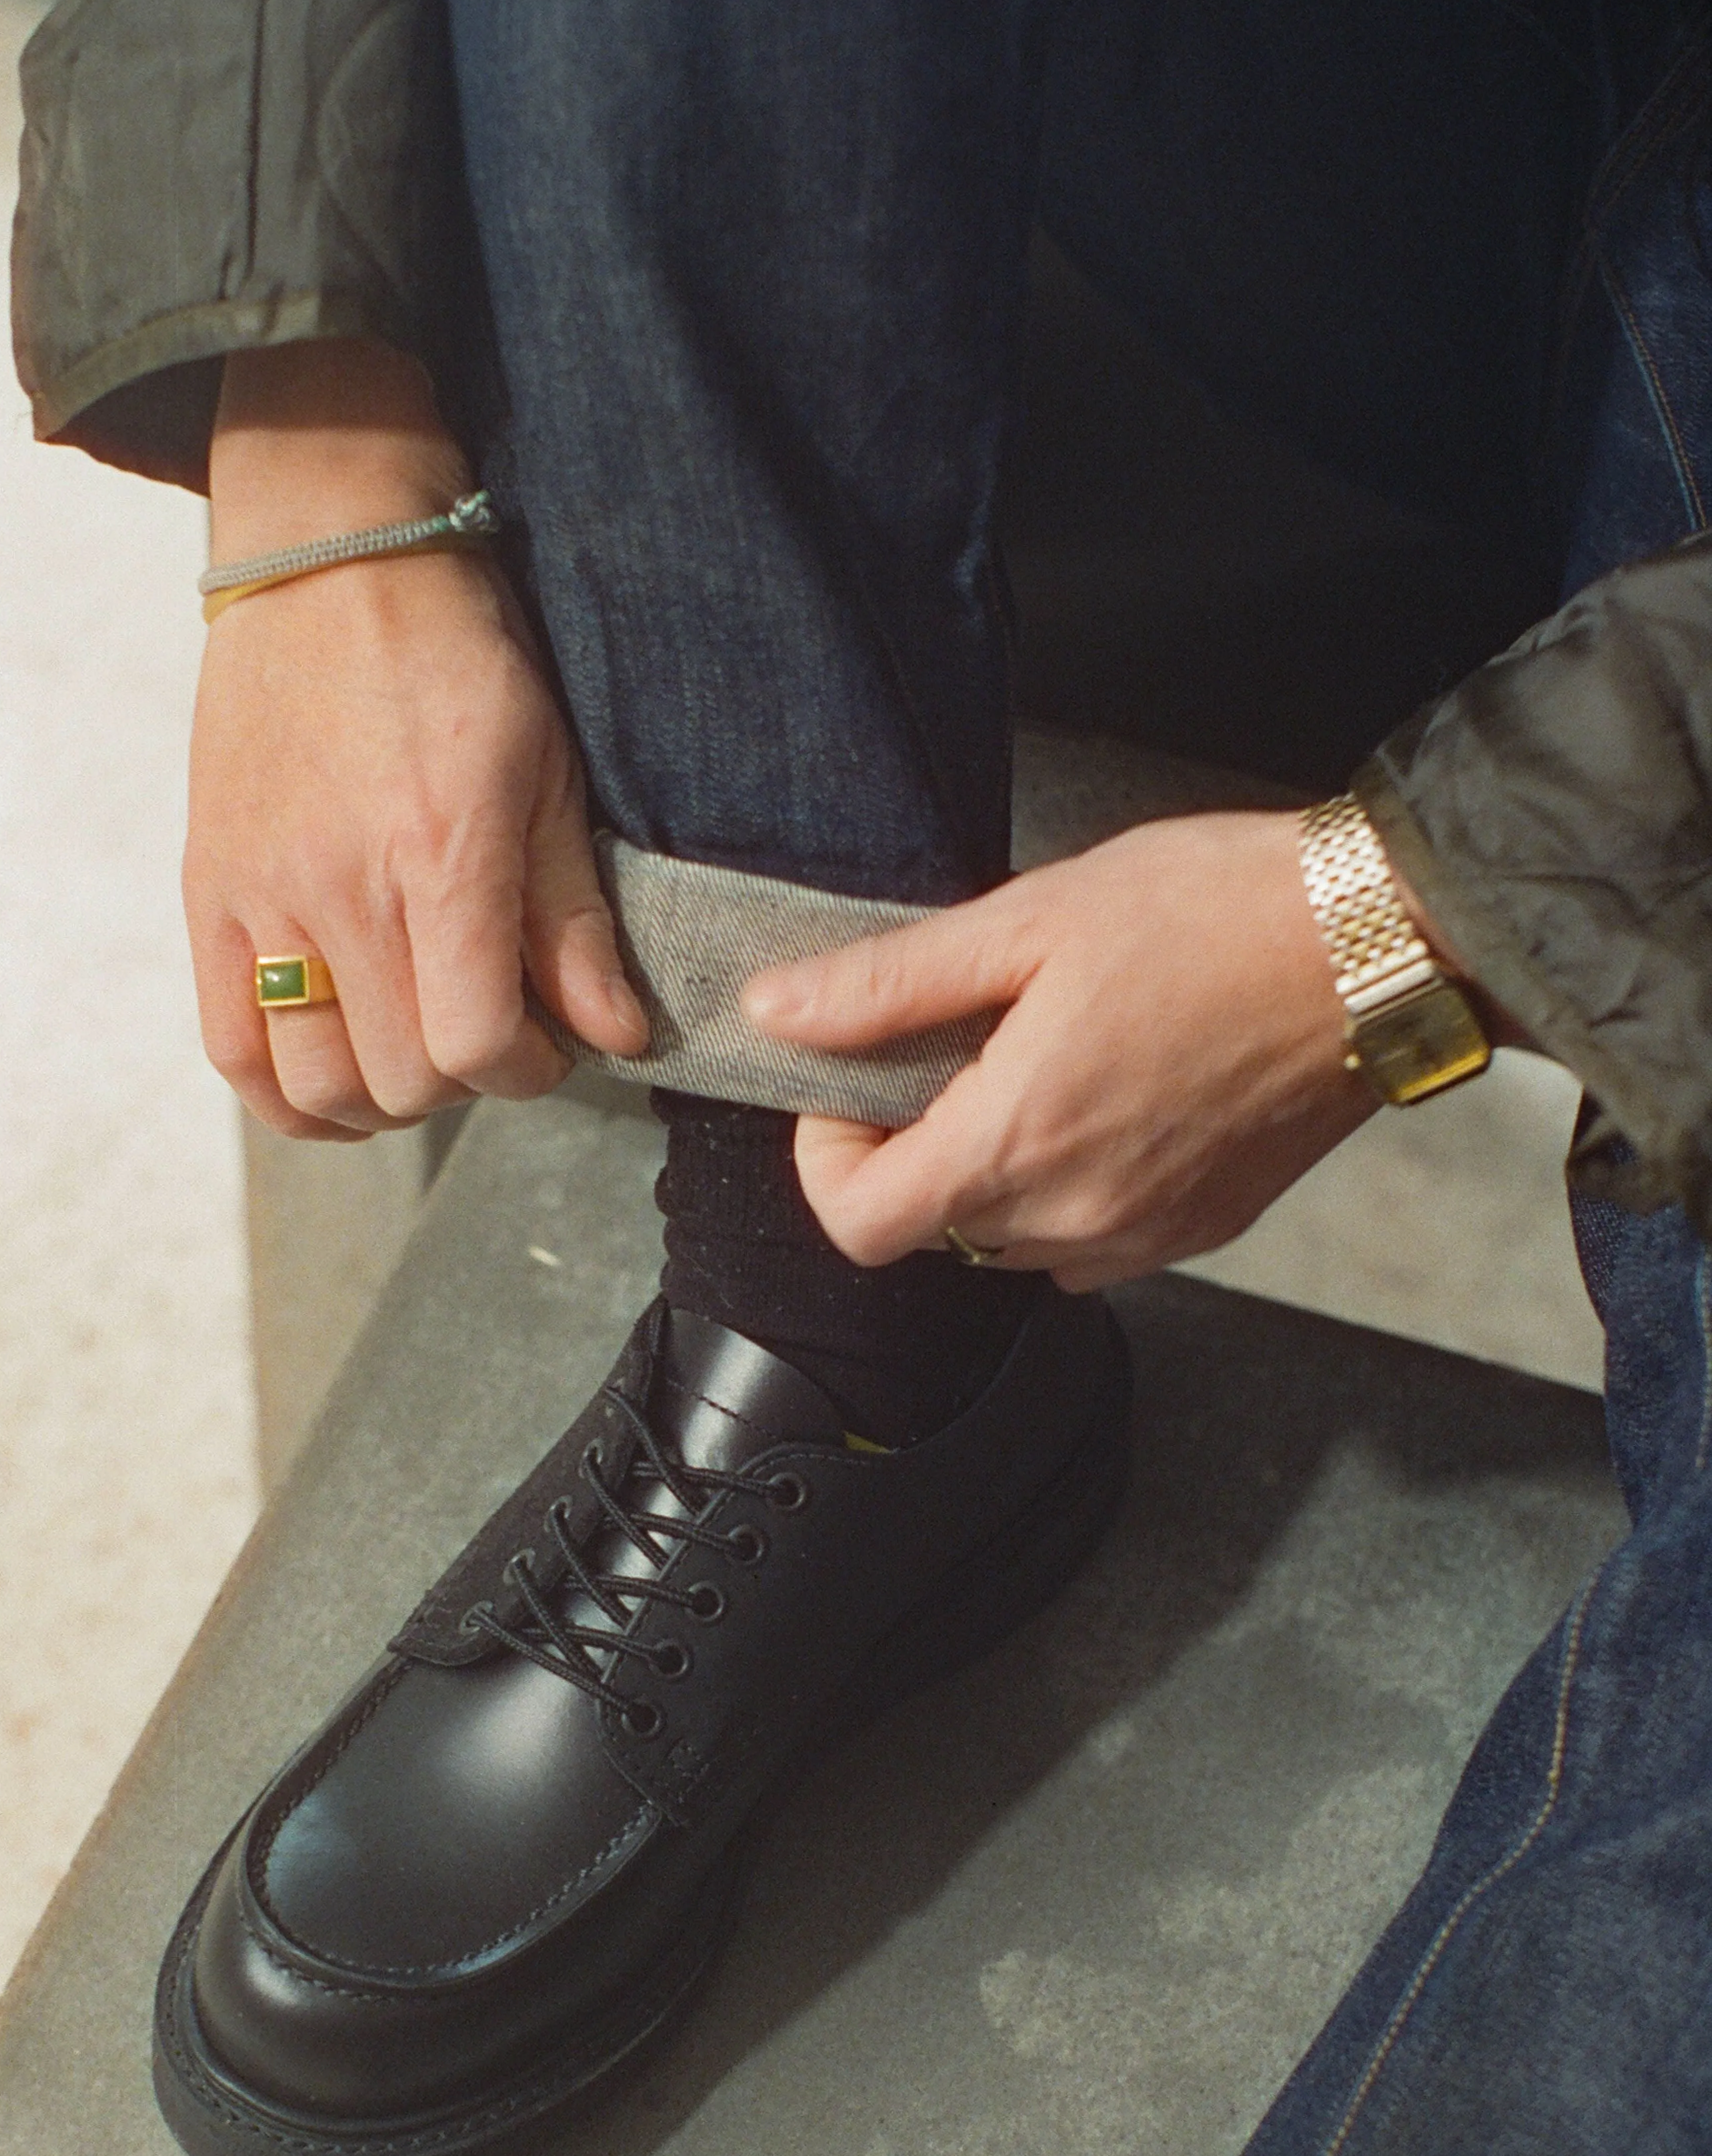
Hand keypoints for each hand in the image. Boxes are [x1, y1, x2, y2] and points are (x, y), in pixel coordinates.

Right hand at [184, 342, 645, 1140]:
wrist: (327, 562)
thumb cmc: (451, 659)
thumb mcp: (546, 775)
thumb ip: (574, 919)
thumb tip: (616, 1035)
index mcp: (440, 857)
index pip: (477, 1043)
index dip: (527, 1069)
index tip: (545, 1041)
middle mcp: (341, 891)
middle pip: (402, 1077)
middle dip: (462, 1080)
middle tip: (484, 1031)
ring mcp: (263, 898)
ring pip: (315, 1085)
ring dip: (378, 1098)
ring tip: (412, 1051)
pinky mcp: (210, 896)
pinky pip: (231, 1050)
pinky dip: (285, 1094)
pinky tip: (335, 1072)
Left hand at [740, 810, 1377, 1287]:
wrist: (1379, 944)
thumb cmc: (1216, 912)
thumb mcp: (1029, 920)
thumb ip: (887, 985)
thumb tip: (776, 1012)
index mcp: (1018, 1141)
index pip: (859, 1226)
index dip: (829, 1161)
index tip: (857, 1089)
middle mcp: (1075, 1215)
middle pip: (930, 1232)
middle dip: (916, 1150)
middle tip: (956, 1050)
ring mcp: (1145, 1235)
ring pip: (1010, 1243)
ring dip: (995, 1173)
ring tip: (1040, 1067)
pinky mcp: (1202, 1231)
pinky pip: (1091, 1242)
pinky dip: (1069, 1189)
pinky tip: (1108, 1099)